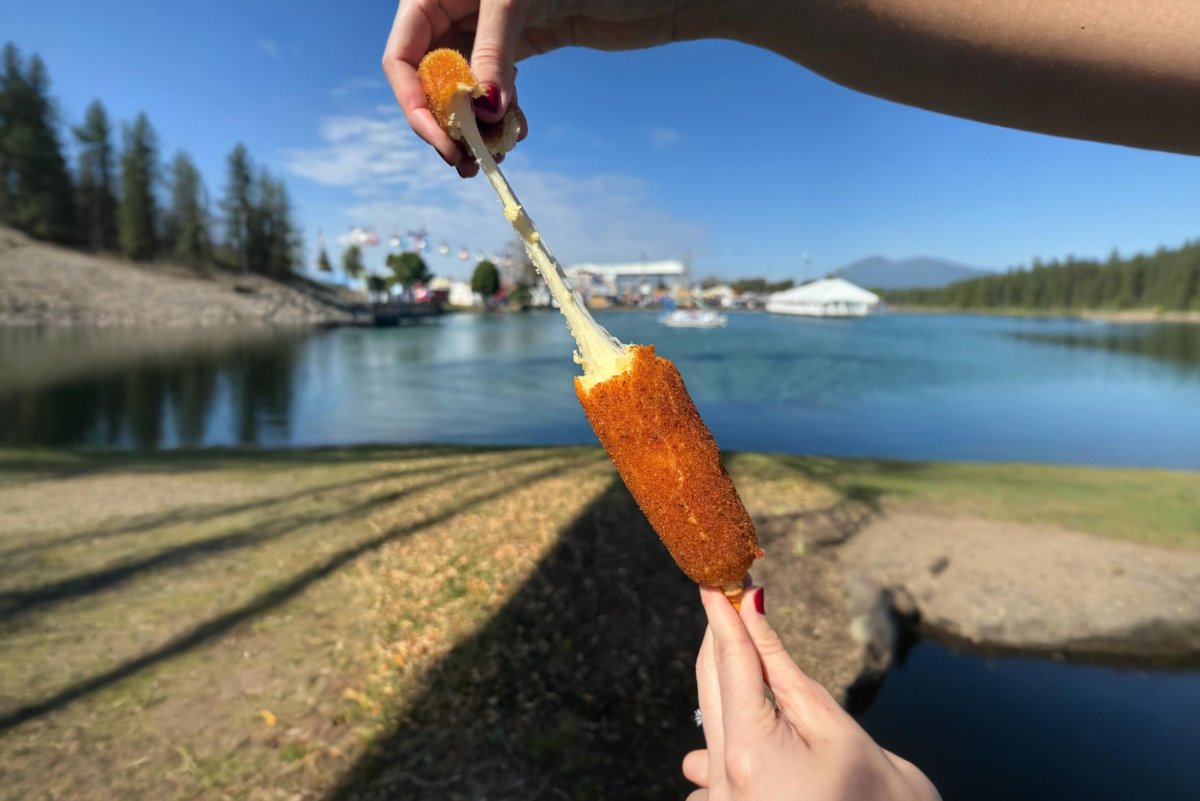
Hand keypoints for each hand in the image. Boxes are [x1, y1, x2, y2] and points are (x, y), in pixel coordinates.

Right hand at [380, 0, 680, 175]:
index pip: (402, 58)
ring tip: (494, 158)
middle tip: (467, 164)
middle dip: (447, 124)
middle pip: (431, 82)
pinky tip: (518, 132)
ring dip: (476, 129)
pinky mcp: (518, 45)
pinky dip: (504, 116)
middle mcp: (453, 12)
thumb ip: (493, 53)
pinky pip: (496, 90)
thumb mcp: (516, 2)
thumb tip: (482, 112)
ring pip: (465, 92)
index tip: (443, 140)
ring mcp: (485, 31)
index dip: (415, 103)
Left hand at [686, 582, 939, 800]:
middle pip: (710, 686)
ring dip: (725, 688)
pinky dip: (725, 739)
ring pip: (709, 721)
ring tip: (746, 656)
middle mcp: (723, 780)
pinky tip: (749, 732)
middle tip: (728, 597)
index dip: (722, 615)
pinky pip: (709, 763)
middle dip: (720, 639)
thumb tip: (751, 609)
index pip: (730, 663)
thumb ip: (779, 666)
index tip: (713, 578)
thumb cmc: (877, 790)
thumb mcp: (830, 722)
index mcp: (750, 753)